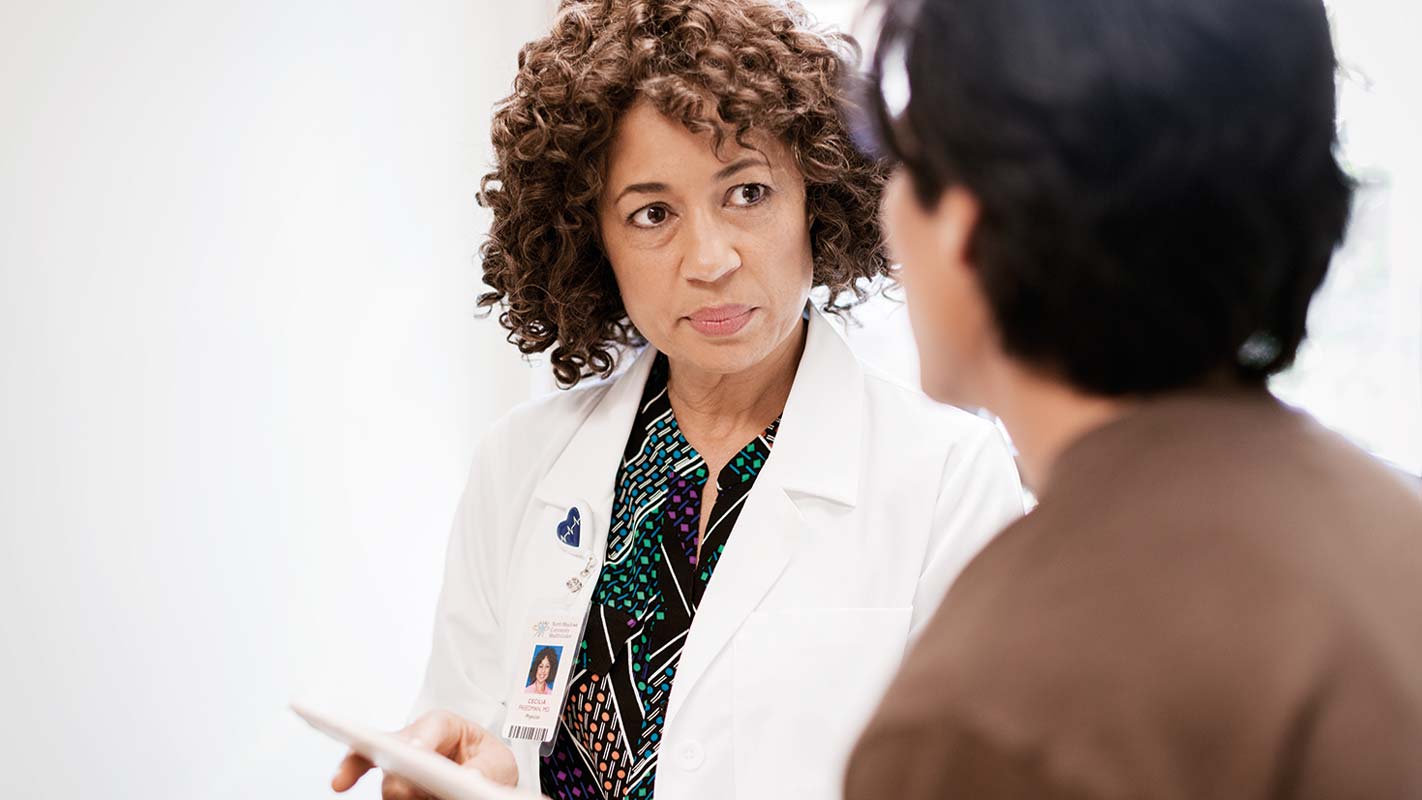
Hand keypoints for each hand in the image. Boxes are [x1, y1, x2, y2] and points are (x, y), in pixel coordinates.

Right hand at [331, 710, 517, 797]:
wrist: (481, 778)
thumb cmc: (488, 764)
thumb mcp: (499, 765)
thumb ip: (485, 770)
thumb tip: (471, 779)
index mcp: (447, 726)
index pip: (432, 727)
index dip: (421, 739)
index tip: (415, 752)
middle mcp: (416, 737)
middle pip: (398, 747)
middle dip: (399, 769)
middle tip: (400, 789)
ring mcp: (399, 757)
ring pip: (384, 769)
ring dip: (393, 790)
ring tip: (404, 797)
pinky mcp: (390, 777)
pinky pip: (360, 765)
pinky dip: (349, 771)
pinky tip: (340, 782)